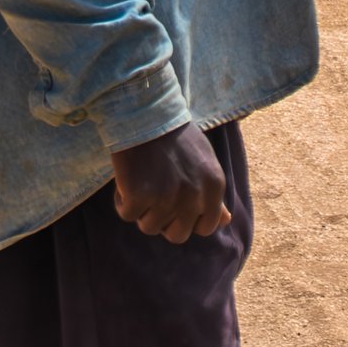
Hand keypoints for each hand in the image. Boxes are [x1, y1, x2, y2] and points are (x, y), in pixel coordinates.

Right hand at [109, 122, 228, 242]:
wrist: (145, 112)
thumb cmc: (175, 137)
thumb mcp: (204, 162)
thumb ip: (213, 194)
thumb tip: (225, 221)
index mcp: (214, 187)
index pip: (206, 227)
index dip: (187, 219)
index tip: (175, 203)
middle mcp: (194, 196)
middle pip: (177, 235)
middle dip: (164, 220)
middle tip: (155, 195)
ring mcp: (166, 197)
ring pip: (149, 227)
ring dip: (142, 209)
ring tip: (142, 181)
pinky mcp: (139, 195)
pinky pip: (127, 214)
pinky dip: (122, 200)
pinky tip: (127, 179)